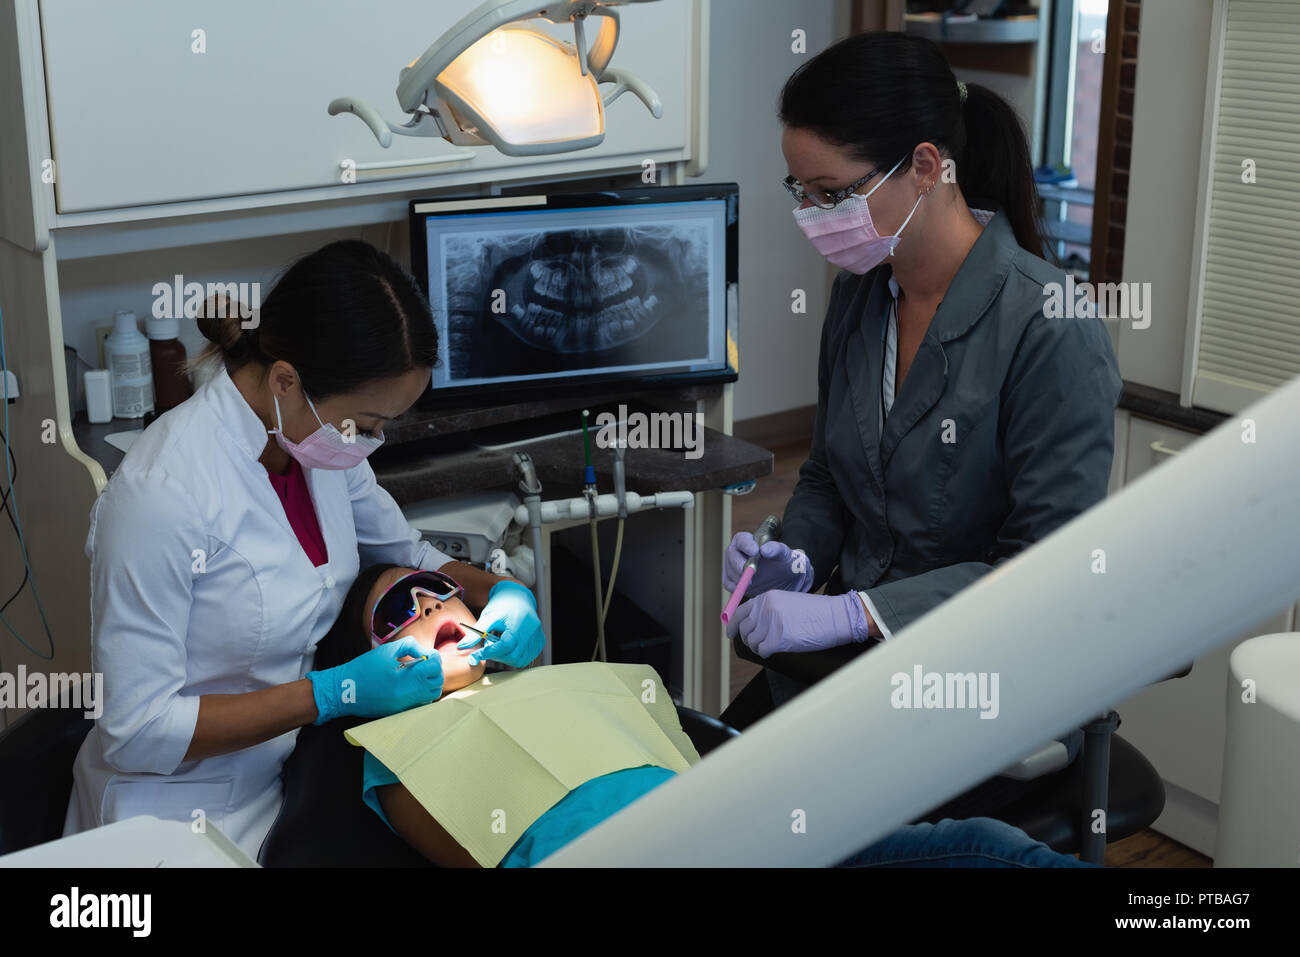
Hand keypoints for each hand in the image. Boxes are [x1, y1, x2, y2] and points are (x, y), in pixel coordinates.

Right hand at [307, 636, 443, 723]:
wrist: (344, 690)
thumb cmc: (364, 668)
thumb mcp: (387, 650)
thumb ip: (410, 646)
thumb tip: (425, 653)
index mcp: (407, 678)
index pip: (435, 667)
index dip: (433, 658)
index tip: (426, 655)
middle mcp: (409, 694)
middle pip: (437, 683)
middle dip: (434, 671)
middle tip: (424, 664)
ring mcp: (405, 706)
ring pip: (431, 696)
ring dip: (429, 683)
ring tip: (417, 675)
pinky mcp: (399, 712)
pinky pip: (420, 704)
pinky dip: (421, 694)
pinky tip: (410, 686)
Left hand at [457, 580, 544, 667]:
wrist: (517, 596)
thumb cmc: (502, 605)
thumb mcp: (488, 616)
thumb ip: (475, 633)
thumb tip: (461, 646)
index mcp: (518, 623)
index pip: (505, 645)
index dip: (490, 652)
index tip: (477, 655)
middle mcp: (531, 631)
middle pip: (513, 655)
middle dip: (498, 655)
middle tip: (489, 646)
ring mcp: (537, 636)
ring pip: (521, 659)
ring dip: (507, 657)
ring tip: (500, 645)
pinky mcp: (540, 641)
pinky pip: (528, 657)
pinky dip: (517, 656)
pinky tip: (510, 647)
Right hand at [723, 532, 813, 595]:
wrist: (780, 578)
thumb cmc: (781, 561)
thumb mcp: (783, 554)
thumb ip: (775, 549)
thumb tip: (764, 549)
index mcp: (745, 540)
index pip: (742, 540)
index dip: (747, 545)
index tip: (755, 551)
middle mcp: (735, 551)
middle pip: (732, 556)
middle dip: (740, 565)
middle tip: (750, 572)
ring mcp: (731, 566)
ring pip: (730, 571)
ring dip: (740, 578)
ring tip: (753, 582)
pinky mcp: (731, 580)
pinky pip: (730, 584)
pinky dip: (738, 587)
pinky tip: (749, 588)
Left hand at [725, 591, 870, 657]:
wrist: (834, 616)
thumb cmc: (814, 612)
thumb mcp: (786, 602)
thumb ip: (767, 610)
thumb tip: (750, 626)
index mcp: (767, 597)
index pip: (740, 612)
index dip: (733, 626)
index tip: (731, 634)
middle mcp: (766, 608)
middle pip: (744, 629)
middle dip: (749, 639)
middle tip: (759, 644)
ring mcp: (772, 623)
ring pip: (752, 642)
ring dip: (759, 647)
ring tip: (771, 645)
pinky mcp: (779, 638)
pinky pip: (762, 650)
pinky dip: (766, 653)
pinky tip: (775, 650)